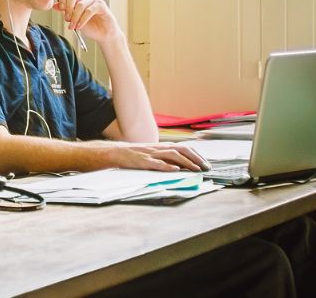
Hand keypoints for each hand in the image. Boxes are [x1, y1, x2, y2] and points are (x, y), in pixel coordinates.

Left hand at [54, 0, 122, 43]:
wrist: (103, 34)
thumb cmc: (90, 27)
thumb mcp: (74, 20)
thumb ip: (66, 12)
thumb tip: (54, 6)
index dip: (62, 0)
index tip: (60, 9)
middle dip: (68, 8)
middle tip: (67, 20)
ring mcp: (94, 0)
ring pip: (80, 5)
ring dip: (75, 17)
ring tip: (73, 27)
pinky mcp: (101, 6)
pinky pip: (89, 10)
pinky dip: (83, 19)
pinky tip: (80, 26)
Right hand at [91, 142, 209, 171]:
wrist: (108, 153)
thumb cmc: (128, 156)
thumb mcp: (147, 155)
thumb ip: (160, 158)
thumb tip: (176, 166)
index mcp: (158, 147)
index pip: (182, 147)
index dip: (195, 154)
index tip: (205, 163)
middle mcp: (156, 148)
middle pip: (181, 149)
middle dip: (196, 158)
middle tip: (206, 168)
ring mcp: (148, 154)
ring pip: (172, 155)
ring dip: (186, 162)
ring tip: (196, 169)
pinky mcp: (140, 161)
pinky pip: (155, 163)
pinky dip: (166, 166)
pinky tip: (175, 169)